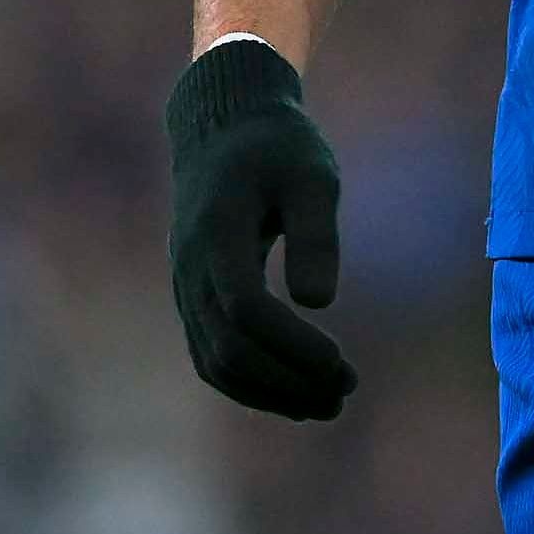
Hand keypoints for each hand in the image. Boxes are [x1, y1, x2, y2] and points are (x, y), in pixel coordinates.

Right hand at [163, 38, 355, 419]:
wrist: (223, 130)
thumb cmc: (277, 147)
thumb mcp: (311, 173)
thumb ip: (315, 233)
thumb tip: (317, 303)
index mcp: (217, 232)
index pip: (245, 308)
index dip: (292, 345)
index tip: (341, 361)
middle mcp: (191, 268)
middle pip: (229, 347)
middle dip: (288, 380)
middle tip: (347, 389)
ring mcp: (186, 288)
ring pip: (216, 363)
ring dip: (271, 393)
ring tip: (328, 404)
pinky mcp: (194, 299)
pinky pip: (212, 356)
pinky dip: (252, 384)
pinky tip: (298, 393)